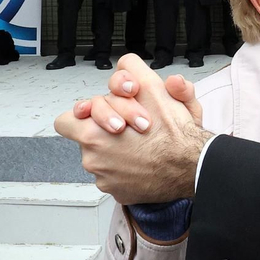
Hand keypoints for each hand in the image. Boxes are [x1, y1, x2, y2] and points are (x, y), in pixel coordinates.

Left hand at [54, 55, 209, 203]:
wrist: (194, 167)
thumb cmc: (175, 134)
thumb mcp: (155, 88)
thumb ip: (133, 69)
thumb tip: (125, 65)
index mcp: (92, 134)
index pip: (65, 121)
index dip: (83, 114)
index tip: (97, 114)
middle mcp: (93, 160)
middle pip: (86, 138)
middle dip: (104, 130)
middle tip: (127, 127)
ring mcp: (106, 179)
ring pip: (102, 158)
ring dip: (116, 150)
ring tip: (141, 144)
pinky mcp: (119, 193)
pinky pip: (115, 177)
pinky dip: (126, 171)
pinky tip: (144, 162)